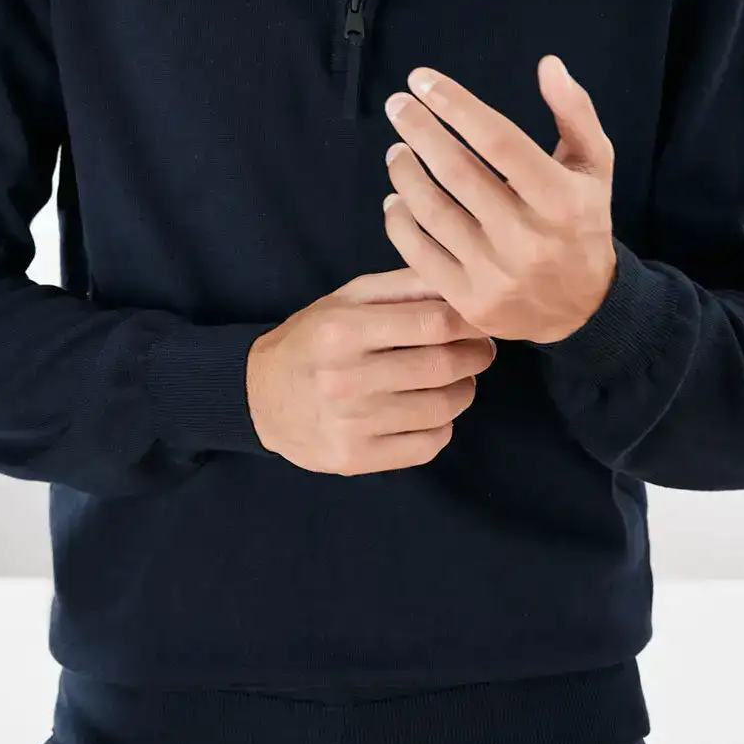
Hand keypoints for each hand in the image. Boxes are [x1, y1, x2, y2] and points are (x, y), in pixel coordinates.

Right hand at [246, 266, 496, 474]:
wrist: (261, 398)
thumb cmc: (313, 339)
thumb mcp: (347, 298)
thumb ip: (402, 286)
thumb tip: (456, 284)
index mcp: (343, 330)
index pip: (433, 322)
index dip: (469, 320)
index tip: (479, 321)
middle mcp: (345, 378)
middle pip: (443, 365)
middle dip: (477, 354)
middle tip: (481, 349)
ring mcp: (351, 424)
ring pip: (443, 408)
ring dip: (465, 390)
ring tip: (459, 378)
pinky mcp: (356, 459)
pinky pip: (429, 444)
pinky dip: (443, 425)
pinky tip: (431, 411)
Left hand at [381, 55, 617, 345]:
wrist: (585, 307)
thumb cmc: (582, 220)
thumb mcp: (594, 165)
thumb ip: (574, 111)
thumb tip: (548, 64)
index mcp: (562, 199)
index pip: (499, 141)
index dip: (456, 105)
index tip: (422, 80)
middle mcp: (529, 238)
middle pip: (457, 172)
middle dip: (419, 130)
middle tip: (397, 105)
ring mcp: (496, 274)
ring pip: (432, 211)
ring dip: (405, 173)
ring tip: (396, 149)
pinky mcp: (470, 301)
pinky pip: (419, 253)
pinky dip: (399, 221)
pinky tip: (396, 197)